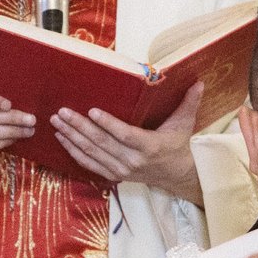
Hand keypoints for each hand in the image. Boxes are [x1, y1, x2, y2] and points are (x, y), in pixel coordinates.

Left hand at [50, 82, 204, 202]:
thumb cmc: (177, 144)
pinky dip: (74, 152)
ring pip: (92, 154)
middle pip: (102, 143)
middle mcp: (132, 161)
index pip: (125, 135)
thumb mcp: (185, 123)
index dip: (107, 124)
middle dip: (79, 127)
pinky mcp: (113, 175)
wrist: (175, 174)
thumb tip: (199, 82)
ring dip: (72, 138)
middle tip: (63, 112)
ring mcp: (121, 170)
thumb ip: (189, 102)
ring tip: (58, 122)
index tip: (92, 110)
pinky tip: (62, 139)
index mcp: (149, 147)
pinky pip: (89, 165)